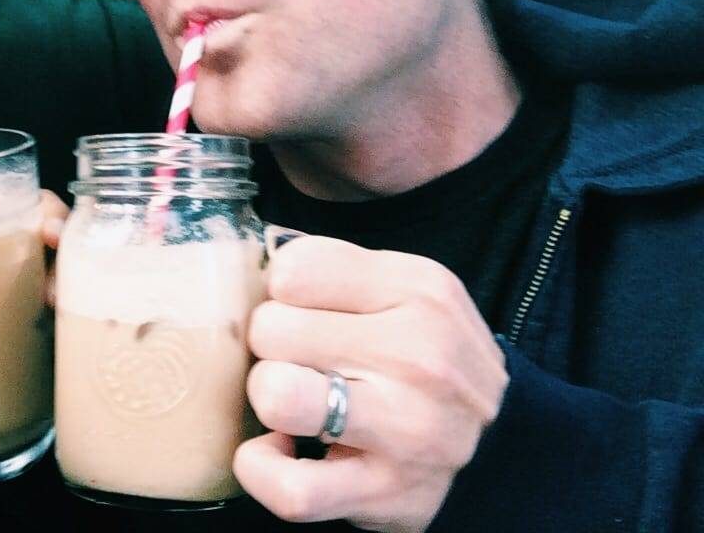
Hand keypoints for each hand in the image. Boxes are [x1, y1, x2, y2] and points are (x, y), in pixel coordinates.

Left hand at [235, 236, 507, 532]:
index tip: (301, 308)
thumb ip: (333, 268)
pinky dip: (261, 469)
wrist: (505, 444)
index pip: (293, 269)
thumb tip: (255, 267)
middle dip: (272, 344)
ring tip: (293, 399)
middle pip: (270, 330)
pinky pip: (291, 488)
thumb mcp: (404, 286)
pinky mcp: (385, 492)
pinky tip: (278, 449)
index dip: (280, 289)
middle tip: (301, 358)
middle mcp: (418, 356)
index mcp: (418, 291)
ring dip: (268, 398)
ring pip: (275, 395)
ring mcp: (406, 429)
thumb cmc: (426, 354)